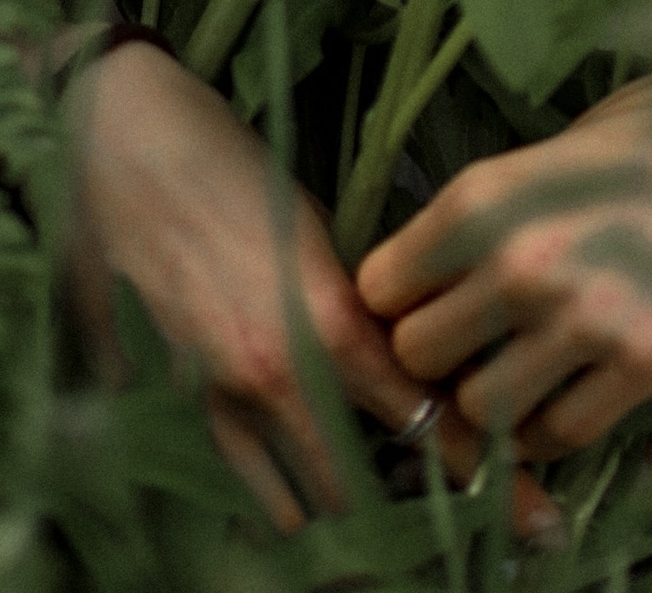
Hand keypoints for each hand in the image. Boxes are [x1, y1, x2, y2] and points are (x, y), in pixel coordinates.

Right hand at [66, 42, 517, 529]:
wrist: (115, 133)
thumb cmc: (223, 158)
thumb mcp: (312, 226)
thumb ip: (352, 308)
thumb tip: (391, 358)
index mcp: (326, 322)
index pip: (423, 424)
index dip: (483, 475)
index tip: (535, 518)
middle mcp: (274, 378)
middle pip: (356, 494)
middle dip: (401, 511)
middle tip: (439, 515)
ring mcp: (212, 399)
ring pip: (289, 509)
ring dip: (327, 506)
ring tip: (354, 495)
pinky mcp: (163, 402)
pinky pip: (231, 477)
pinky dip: (265, 486)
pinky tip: (281, 470)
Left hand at [358, 73, 651, 457]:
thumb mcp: (545, 147)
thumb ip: (486, 213)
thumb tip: (429, 269)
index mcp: (483, 195)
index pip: (382, 284)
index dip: (396, 299)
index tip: (419, 301)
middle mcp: (521, 262)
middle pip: (417, 354)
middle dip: (433, 354)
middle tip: (466, 342)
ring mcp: (584, 320)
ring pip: (480, 410)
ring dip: (489, 399)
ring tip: (514, 371)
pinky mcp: (645, 366)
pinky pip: (561, 435)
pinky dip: (551, 429)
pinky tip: (564, 394)